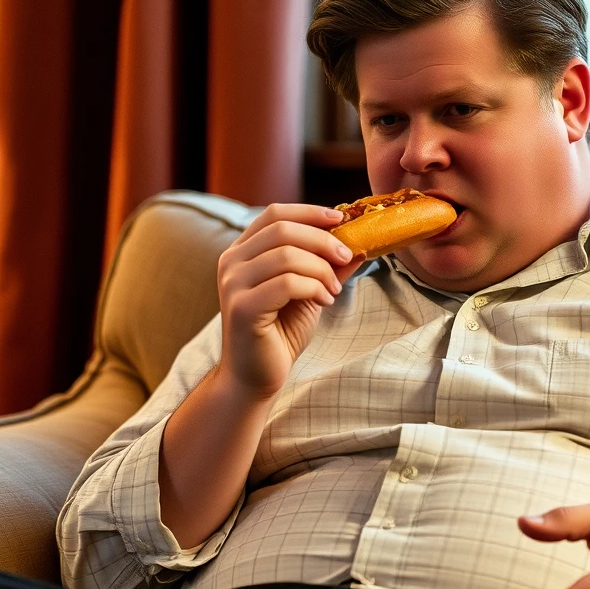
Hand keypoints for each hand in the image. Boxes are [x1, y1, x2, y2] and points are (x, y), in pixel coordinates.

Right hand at [216, 203, 362, 397]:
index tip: (341, 219)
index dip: (310, 212)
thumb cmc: (280, 332)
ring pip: (286, 255)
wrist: (256, 376)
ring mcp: (233, 284)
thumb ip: (326, 266)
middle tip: (347, 257)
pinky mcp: (242, 307)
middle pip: (283, 229)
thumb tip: (358, 244)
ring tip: (333, 290)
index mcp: (243, 251)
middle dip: (323, 240)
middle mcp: (231, 262)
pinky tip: (324, 301)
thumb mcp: (309, 291)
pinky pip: (286, 283)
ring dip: (321, 270)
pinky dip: (313, 288)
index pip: (275, 213)